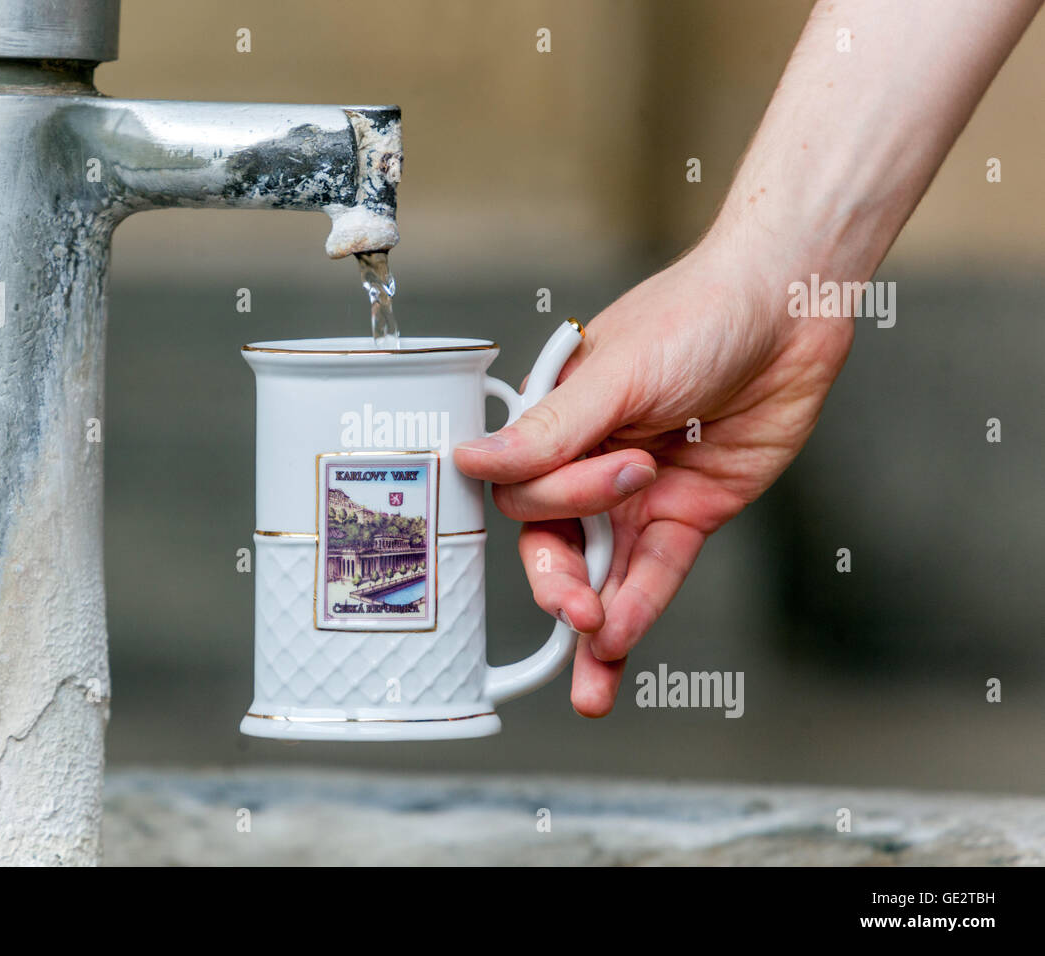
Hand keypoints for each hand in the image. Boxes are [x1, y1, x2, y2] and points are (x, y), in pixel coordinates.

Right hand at [454, 239, 854, 715]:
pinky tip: (621, 644)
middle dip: (564, 583)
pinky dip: (640, 608)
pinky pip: (656, 571)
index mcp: (555, 423)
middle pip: (556, 545)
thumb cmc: (696, 316)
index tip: (584, 499)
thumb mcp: (615, 373)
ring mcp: (638, 494)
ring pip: (603, 574)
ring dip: (593, 630)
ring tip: (588, 686)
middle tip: (581, 609)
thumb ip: (548, 432)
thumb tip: (469, 462)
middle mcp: (588, 463)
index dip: (551, 508)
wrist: (790, 307)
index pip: (524, 493)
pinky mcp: (688, 513)